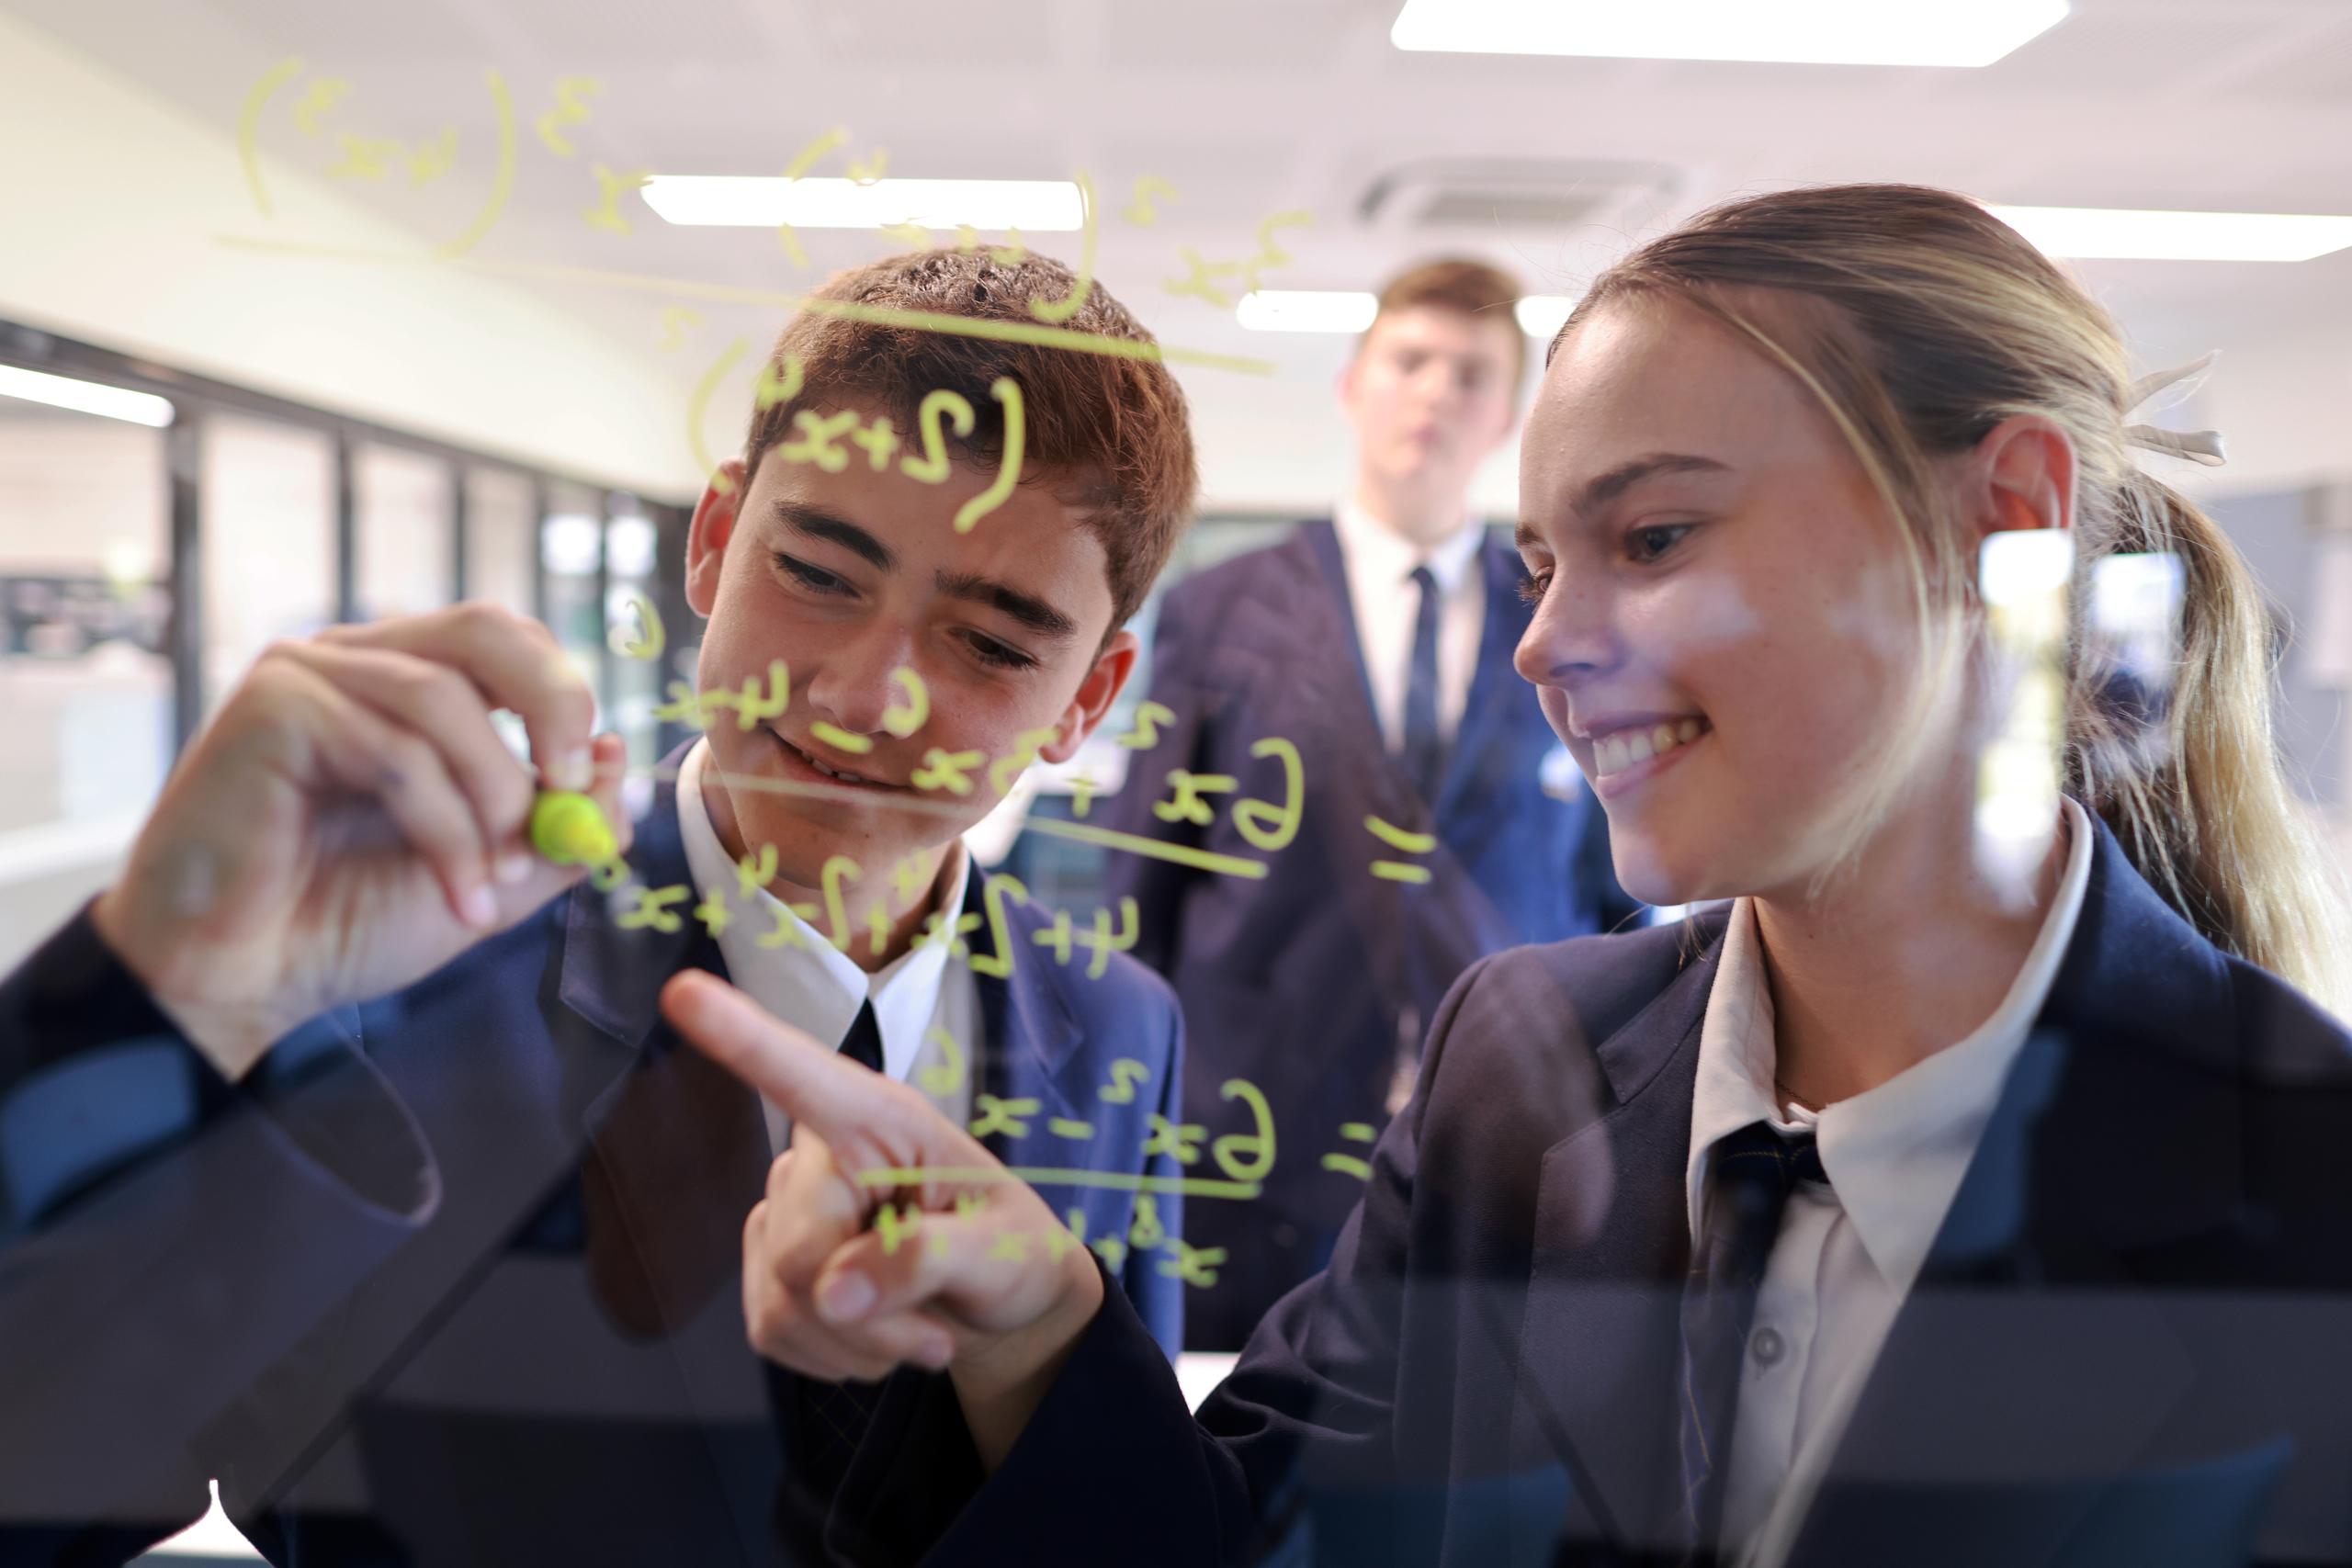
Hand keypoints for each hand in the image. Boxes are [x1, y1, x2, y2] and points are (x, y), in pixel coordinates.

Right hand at [91, 603, 632, 1074]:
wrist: (241, 982)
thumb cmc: (349, 922)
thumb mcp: (496, 873)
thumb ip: (560, 822)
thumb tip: (616, 757)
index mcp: (411, 682)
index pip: (511, 642)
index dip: (566, 698)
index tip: (587, 782)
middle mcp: (360, 661)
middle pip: (488, 629)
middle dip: (553, 705)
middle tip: (567, 787)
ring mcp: (307, 676)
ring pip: (446, 702)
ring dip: (491, 803)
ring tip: (494, 884)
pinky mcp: (271, 710)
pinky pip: (394, 751)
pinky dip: (446, 831)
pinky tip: (458, 895)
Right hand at [661, 970, 1103, 1468]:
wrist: (999, 1311)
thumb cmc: (1010, 1253)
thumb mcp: (1002, 1250)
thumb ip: (926, 1259)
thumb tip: (833, 1292)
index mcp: (882, 1122)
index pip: (804, 1076)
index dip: (741, 1036)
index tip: (685, 992)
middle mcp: (821, 1156)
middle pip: (799, 1251)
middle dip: (870, 1316)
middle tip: (936, 1330)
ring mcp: (786, 1213)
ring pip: (784, 1303)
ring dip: (860, 1344)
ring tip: (919, 1331)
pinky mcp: (768, 1269)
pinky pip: (772, 1331)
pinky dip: (833, 1358)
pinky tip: (877, 1341)